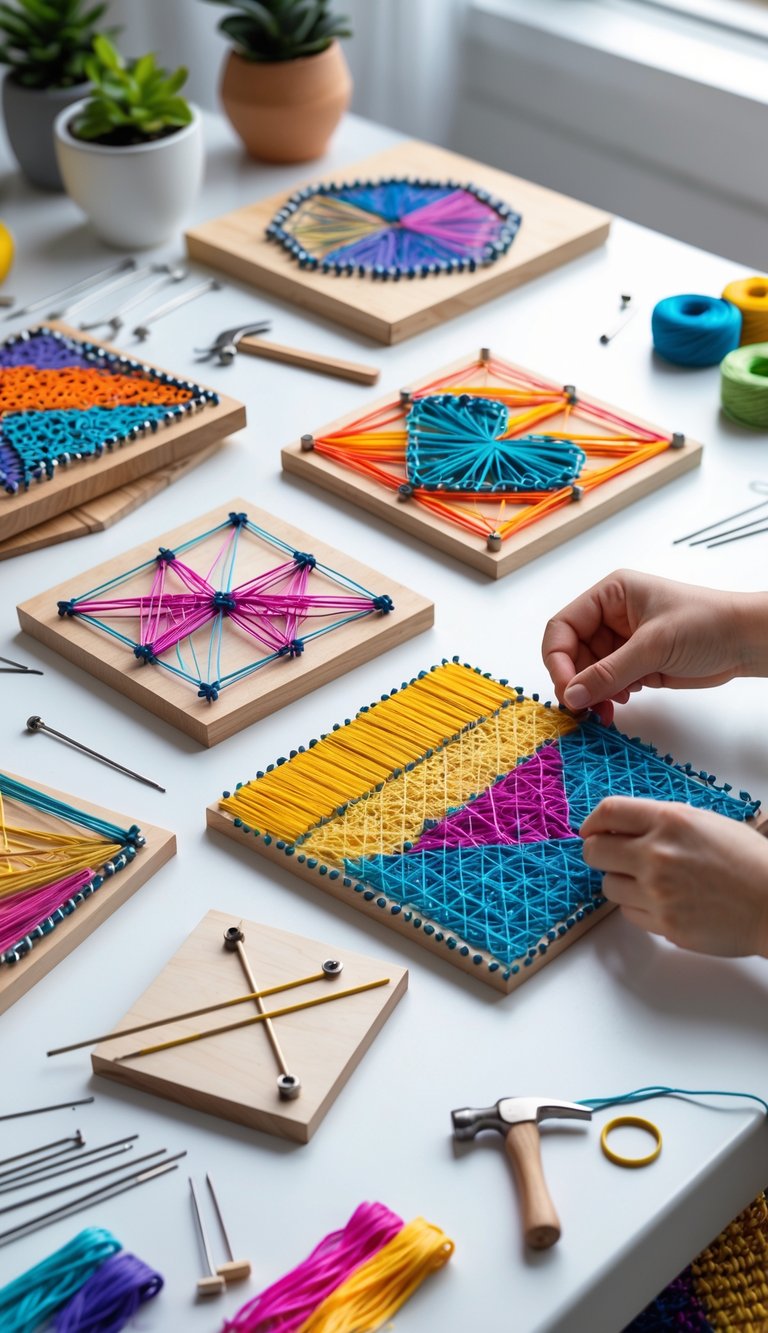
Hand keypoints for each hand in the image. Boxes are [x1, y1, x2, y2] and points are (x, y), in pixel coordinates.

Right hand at [541, 570, 767, 723]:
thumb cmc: (707, 624)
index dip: (558, 659)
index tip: (567, 689)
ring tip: (604, 709)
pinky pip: (606, 684)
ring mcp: (621, 642)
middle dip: (575, 682)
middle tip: (582, 708)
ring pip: (587, 673)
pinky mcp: (634, 664)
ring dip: (591, 694)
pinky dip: (606, 697)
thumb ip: (609, 672)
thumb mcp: (653, 646)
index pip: (563, 627)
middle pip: (571, 653)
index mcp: (610, 595)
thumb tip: (572, 695)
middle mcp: (610, 616)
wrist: (744, 642)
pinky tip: (620, 703)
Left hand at [581, 797, 767, 956]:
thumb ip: (662, 821)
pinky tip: (663, 901)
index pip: (607, 813)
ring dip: (620, 881)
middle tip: (610, 856)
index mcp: (669, 822)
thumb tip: (623, 826)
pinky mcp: (664, 925)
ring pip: (608, 886)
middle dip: (597, 852)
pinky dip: (638, 906)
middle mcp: (657, 855)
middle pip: (594, 851)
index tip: (591, 829)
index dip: (593, 822)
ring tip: (648, 881)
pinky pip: (629, 913)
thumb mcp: (705, 822)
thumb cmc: (747, 860)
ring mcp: (658, 892)